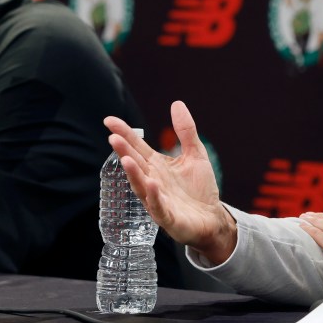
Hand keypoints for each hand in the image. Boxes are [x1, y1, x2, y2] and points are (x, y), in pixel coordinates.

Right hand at [104, 101, 236, 264]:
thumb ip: (186, 131)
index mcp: (157, 166)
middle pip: (135, 165)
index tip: (109, 121)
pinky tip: (151, 184)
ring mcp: (158, 200)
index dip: (124, 134)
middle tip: (113, 138)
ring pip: (141, 186)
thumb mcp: (195, 154)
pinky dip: (154, 197)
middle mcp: (152, 181)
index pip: (137, 147)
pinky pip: (159, 207)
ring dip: (133, 174)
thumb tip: (176, 103)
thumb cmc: (200, 189)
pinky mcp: (169, 218)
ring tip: (126, 160)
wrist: (212, 218)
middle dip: (124, 152)